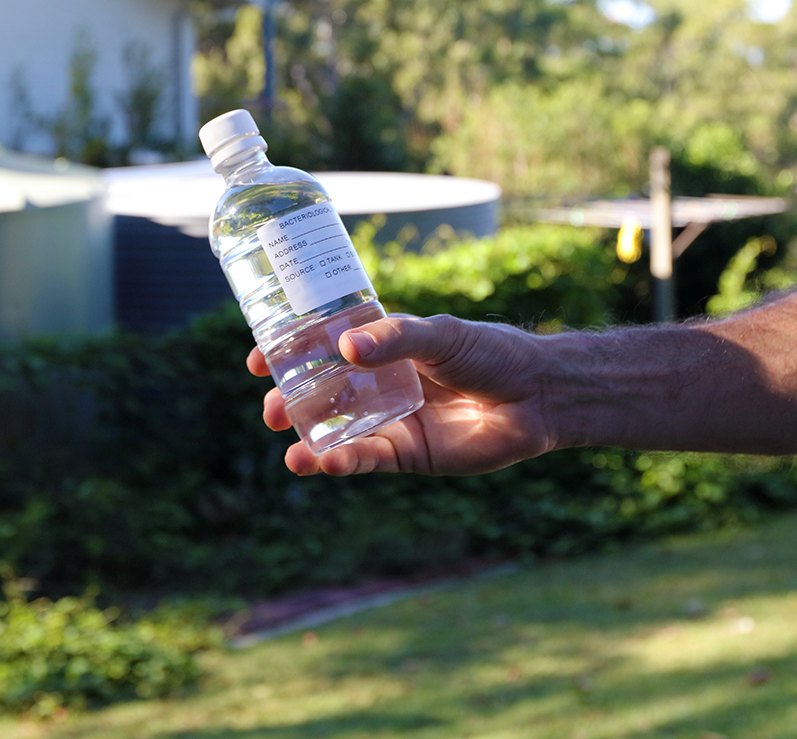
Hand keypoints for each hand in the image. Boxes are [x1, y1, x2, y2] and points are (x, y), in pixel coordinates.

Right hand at [246, 313, 561, 476]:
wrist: (538, 394)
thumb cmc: (492, 352)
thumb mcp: (441, 334)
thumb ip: (395, 339)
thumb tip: (345, 346)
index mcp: (381, 348)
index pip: (322, 349)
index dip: (287, 354)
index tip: (257, 359)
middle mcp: (379, 385)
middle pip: (321, 396)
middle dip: (291, 404)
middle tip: (272, 410)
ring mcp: (391, 421)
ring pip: (337, 433)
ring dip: (310, 442)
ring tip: (291, 451)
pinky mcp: (409, 454)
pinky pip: (368, 458)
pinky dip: (344, 461)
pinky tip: (325, 462)